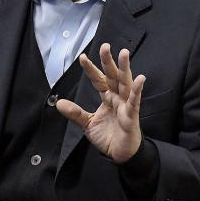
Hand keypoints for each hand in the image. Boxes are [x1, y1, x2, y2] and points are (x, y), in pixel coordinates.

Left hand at [56, 43, 144, 163]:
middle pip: (113, 76)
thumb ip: (75, 113)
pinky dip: (137, 90)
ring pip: (125, 83)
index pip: (98, 79)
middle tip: (105, 46)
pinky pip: (135, 101)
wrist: (119, 154)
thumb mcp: (87, 123)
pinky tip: (140, 78)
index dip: (91, 69)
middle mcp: (117, 97)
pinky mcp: (132, 115)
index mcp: (107, 97)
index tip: (82, 57)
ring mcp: (125, 105)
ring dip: (124, 68)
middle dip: (109, 61)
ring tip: (123, 53)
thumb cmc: (108, 136)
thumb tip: (59, 103)